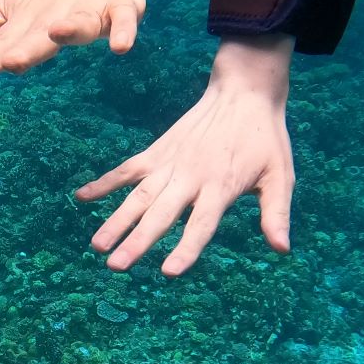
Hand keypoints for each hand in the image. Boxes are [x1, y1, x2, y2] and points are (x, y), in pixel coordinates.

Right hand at [75, 38, 295, 275]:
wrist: (244, 92)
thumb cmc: (265, 139)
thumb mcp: (280, 175)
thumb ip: (276, 213)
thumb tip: (282, 249)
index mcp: (221, 186)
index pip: (201, 224)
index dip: (185, 248)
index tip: (167, 271)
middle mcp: (191, 177)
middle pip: (160, 214)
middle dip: (137, 241)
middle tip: (117, 266)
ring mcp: (170, 163)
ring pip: (138, 196)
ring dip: (116, 221)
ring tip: (97, 245)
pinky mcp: (158, 151)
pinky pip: (127, 169)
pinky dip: (105, 182)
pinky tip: (82, 197)